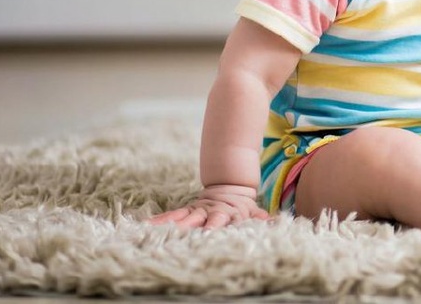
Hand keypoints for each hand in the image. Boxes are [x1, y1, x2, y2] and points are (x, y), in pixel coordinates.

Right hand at [149, 184, 268, 227]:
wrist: (231, 185)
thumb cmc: (242, 204)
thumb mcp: (253, 209)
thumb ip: (260, 217)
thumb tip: (274, 221)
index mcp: (227, 214)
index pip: (222, 221)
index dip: (216, 226)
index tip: (208, 232)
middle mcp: (210, 213)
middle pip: (200, 219)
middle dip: (189, 226)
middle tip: (180, 234)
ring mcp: (198, 211)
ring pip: (183, 218)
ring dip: (170, 225)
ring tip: (153, 230)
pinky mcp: (188, 210)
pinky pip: (173, 215)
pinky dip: (161, 220)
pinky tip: (146, 225)